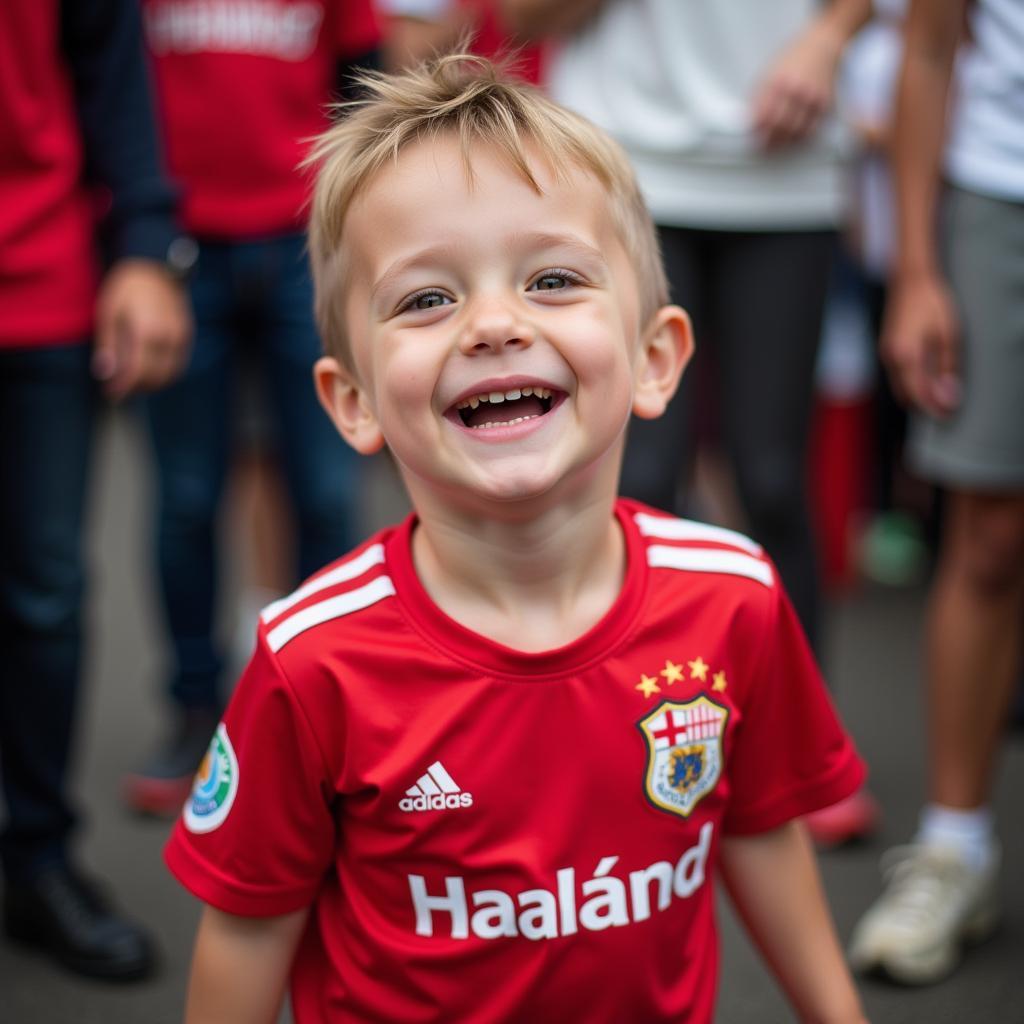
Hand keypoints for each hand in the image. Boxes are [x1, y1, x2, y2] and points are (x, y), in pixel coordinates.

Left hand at [92, 258, 192, 399]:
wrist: (156, 267)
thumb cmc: (127, 288)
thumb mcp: (109, 313)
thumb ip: (108, 345)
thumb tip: (105, 373)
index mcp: (146, 332)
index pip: (138, 372)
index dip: (124, 387)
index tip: (111, 393)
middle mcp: (168, 338)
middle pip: (155, 377)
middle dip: (137, 388)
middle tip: (119, 390)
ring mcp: (181, 337)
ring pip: (170, 374)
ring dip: (152, 383)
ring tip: (134, 382)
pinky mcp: (187, 336)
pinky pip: (178, 364)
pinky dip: (165, 373)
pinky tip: (150, 370)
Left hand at [752, 23, 841, 150]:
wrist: (823, 44)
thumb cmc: (792, 58)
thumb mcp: (769, 71)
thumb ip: (758, 95)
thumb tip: (749, 120)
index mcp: (777, 83)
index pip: (763, 116)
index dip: (757, 131)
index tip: (753, 138)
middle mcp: (794, 91)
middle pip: (779, 127)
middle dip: (769, 141)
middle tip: (764, 147)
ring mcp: (811, 98)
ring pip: (795, 131)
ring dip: (785, 142)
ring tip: (778, 145)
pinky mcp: (825, 103)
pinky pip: (811, 128)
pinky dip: (801, 136)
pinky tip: (794, 137)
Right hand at [881, 270, 960, 417]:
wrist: (910, 280)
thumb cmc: (931, 302)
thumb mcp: (949, 334)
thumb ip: (947, 368)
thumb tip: (948, 397)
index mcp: (906, 356)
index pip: (919, 395)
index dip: (934, 409)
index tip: (948, 416)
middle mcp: (891, 359)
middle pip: (906, 396)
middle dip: (925, 406)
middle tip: (947, 409)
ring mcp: (886, 354)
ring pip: (900, 387)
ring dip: (918, 395)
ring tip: (940, 396)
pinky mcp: (887, 349)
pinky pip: (897, 376)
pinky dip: (911, 383)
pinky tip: (928, 379)